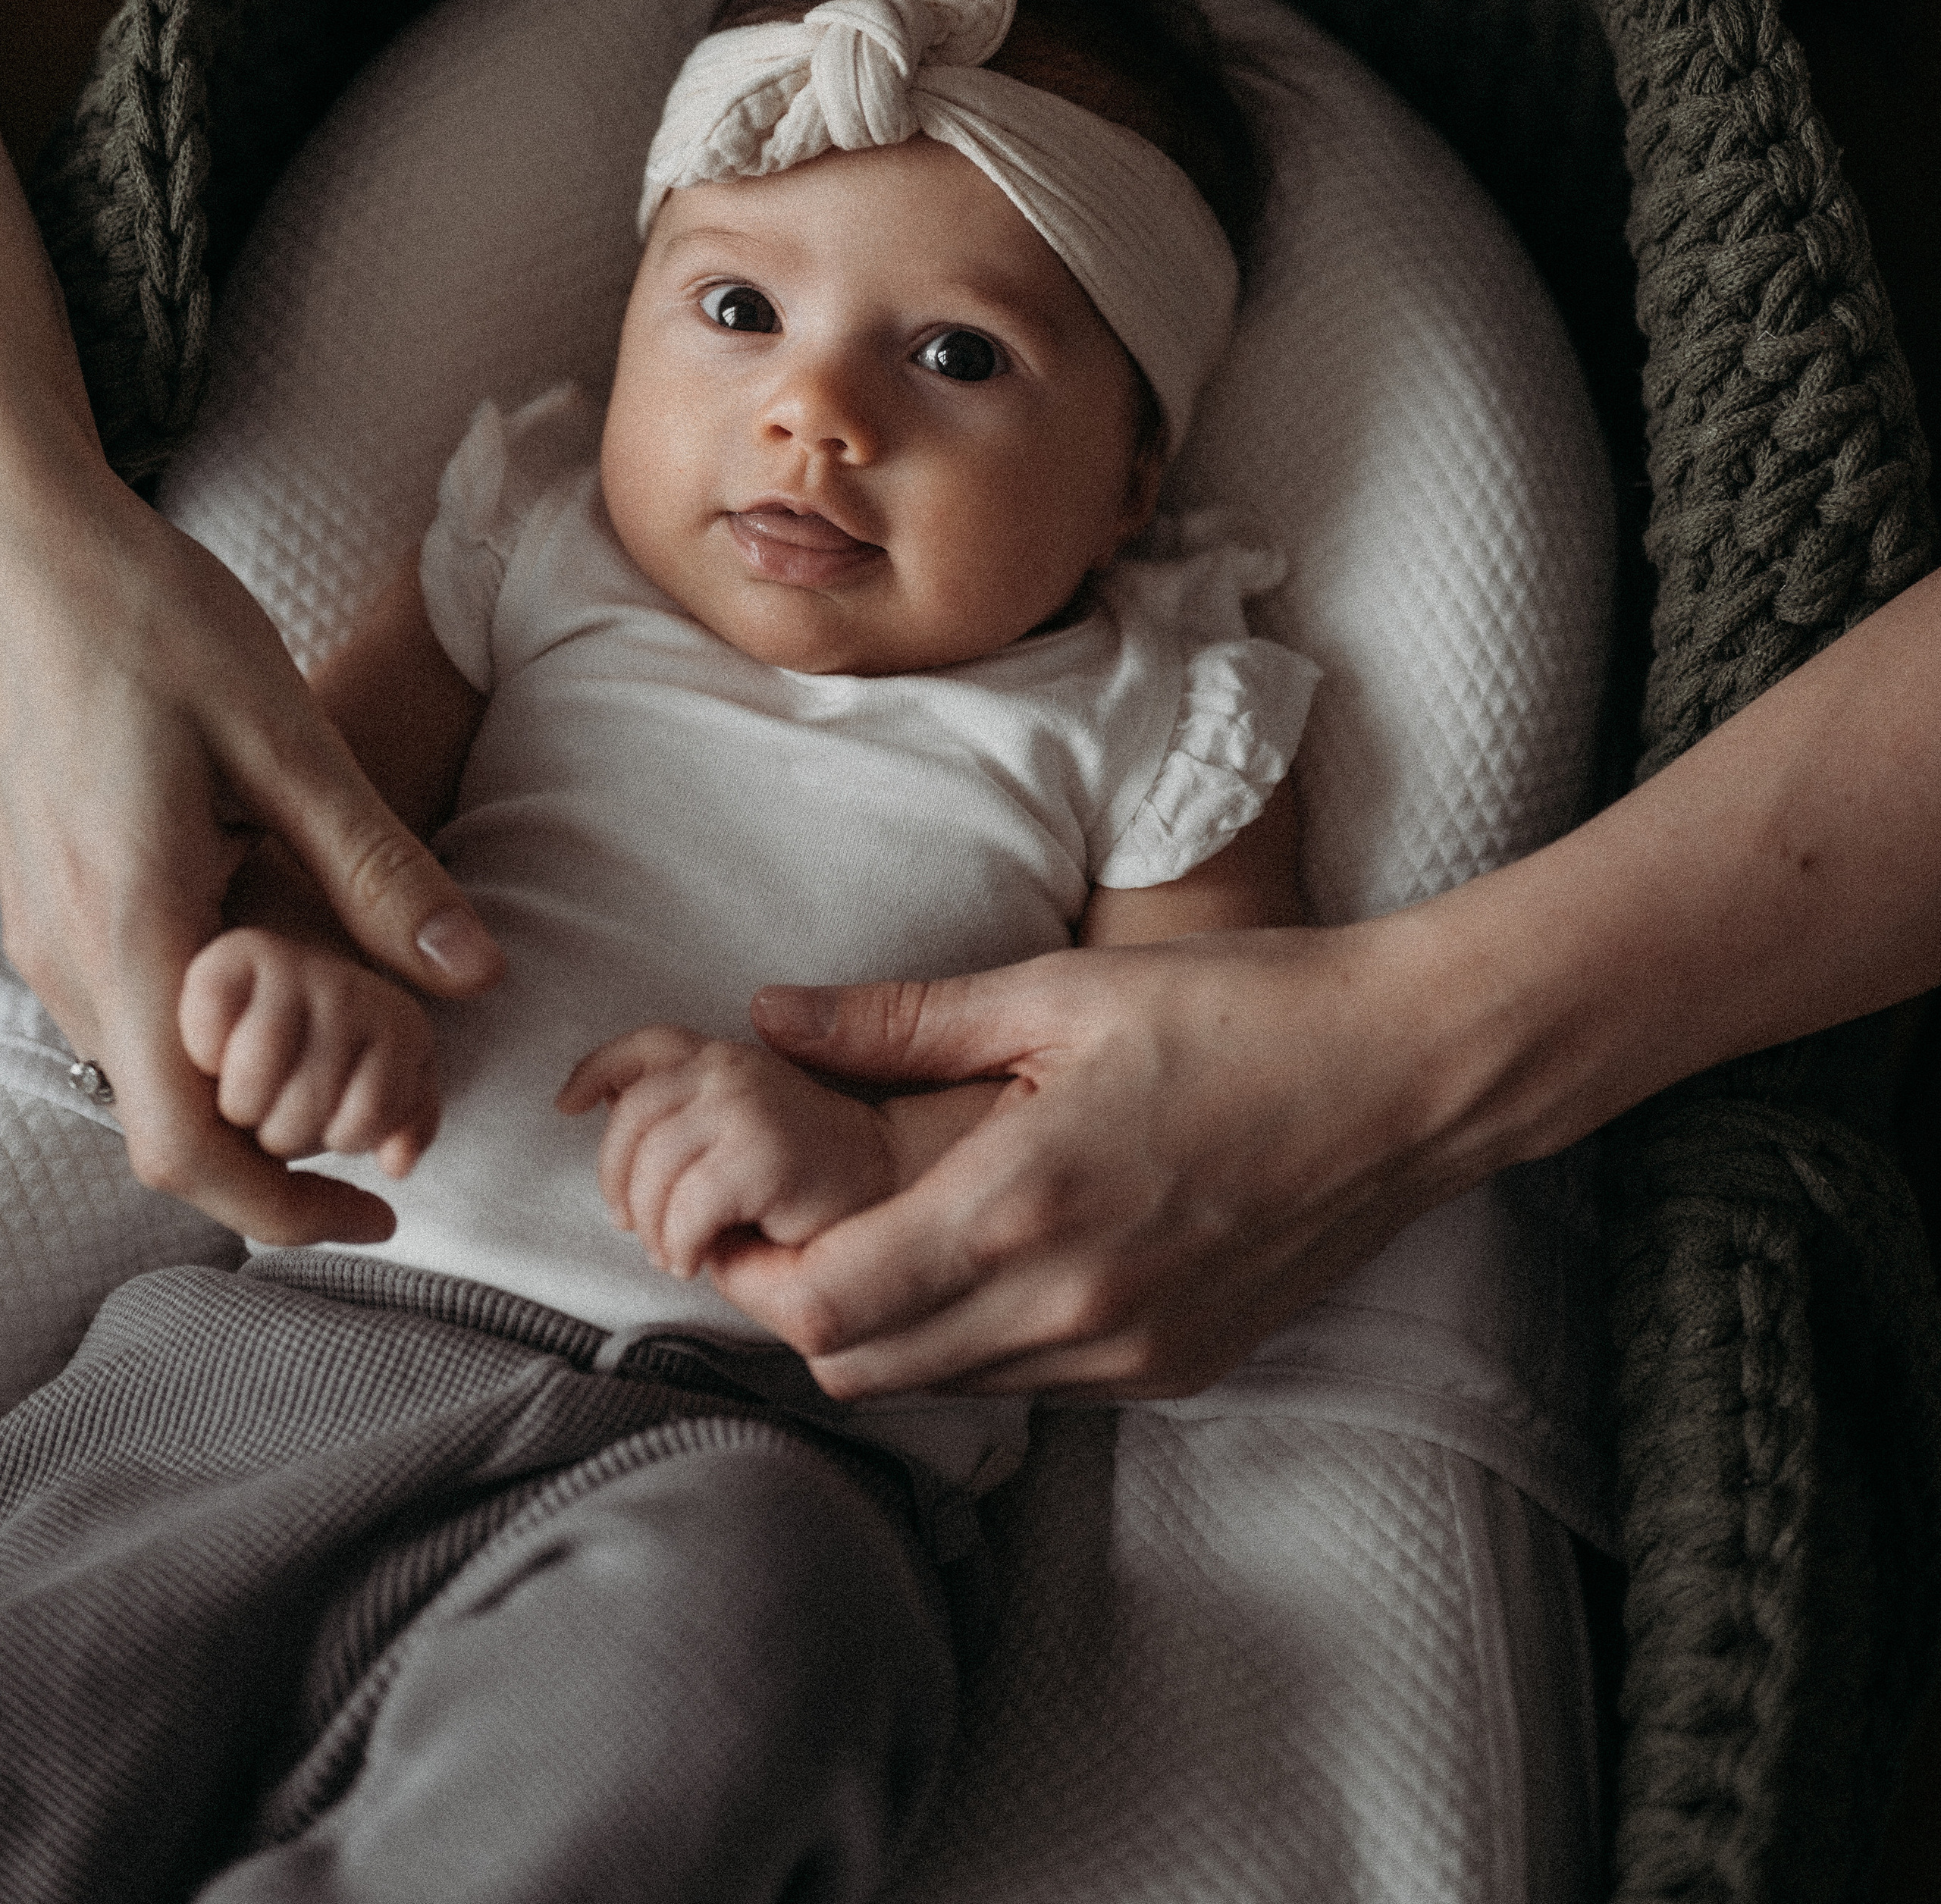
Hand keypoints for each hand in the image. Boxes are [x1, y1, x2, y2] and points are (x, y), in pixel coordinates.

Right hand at [0, 448, 499, 1244]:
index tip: (382, 1212)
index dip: (285, 1208)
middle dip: (290, 1135)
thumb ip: (376, 865)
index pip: (187, 1146)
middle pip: (173, 1118)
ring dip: (253, 1068)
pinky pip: (130, 999)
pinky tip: (276, 940)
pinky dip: (211, 1011)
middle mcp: (64, 958)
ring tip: (356, 1020)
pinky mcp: (42, 901)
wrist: (25, 546)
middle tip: (401, 1101)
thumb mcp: (284, 735)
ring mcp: (40, 935)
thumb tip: (476, 974)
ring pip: (152, 1061)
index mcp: (128, 929)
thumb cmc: (151, 620)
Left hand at [558, 1027, 905, 1283]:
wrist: (888, 1201)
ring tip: (676, 1252)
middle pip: (632, 1116)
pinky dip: (681, 1245)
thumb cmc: (810, 1182)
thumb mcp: (739, 1135)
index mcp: (727, 1057)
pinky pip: (685, 1207)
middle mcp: (734, 1065)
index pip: (647, 1045)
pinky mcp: (765, 1154)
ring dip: (652, 1226)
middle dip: (618, 1180)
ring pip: (651, 1168)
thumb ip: (686, 1116)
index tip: (567, 1105)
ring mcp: (749, 1104)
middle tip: (635, 1227)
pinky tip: (700, 1260)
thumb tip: (602, 1108)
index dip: (597, 1069)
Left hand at [734, 929, 1504, 1402]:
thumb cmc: (1239, 1009)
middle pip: (863, 1368)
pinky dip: (977, 1340)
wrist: (1405, 1075)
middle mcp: (1068, 1308)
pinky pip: (1029, 1383)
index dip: (754, 1277)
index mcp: (1022, 1206)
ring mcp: (1126, 1355)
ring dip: (889, 1330)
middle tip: (791, 1226)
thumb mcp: (1060, 990)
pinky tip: (990, 1256)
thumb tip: (770, 1012)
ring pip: (942, 1385)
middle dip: (804, 1308)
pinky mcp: (1173, 1372)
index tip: (737, 1216)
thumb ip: (902, 1019)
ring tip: (883, 1235)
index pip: (827, 1309)